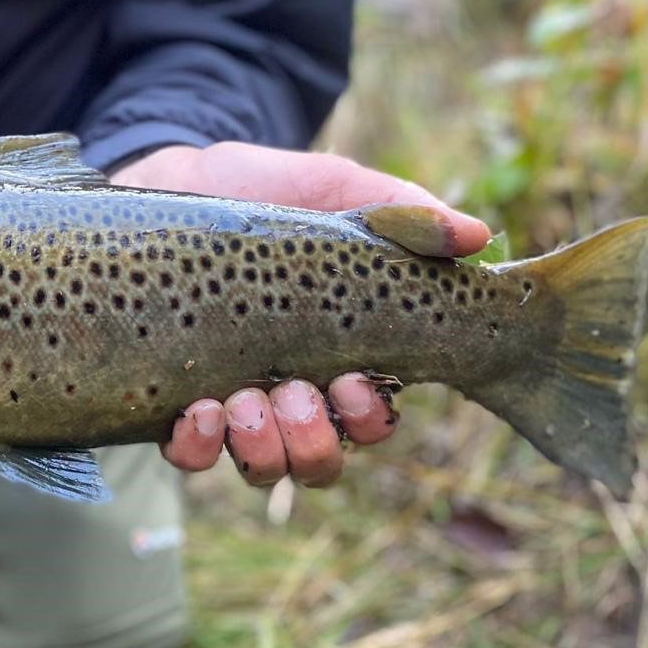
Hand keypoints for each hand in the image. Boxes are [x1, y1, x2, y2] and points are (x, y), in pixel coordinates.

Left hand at [112, 141, 490, 487]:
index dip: (371, 419)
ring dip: (264, 447)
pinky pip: (192, 455)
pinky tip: (199, 411)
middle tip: (298, 391)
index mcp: (337, 353)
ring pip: (263, 466)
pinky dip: (199, 447)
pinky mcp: (173, 398)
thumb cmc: (260, 191)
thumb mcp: (330, 189)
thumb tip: (478, 236)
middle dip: (315, 439)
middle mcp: (287, 390)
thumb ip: (400, 212)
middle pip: (320, 459)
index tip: (358, 382)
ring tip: (246, 400)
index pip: (370, 418)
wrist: (169, 181)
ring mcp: (231, 400)